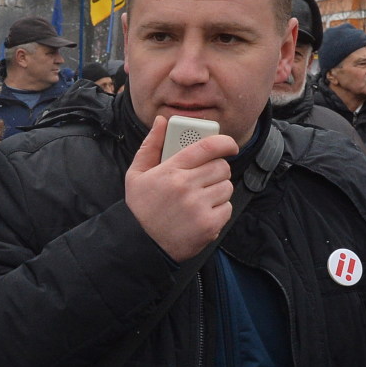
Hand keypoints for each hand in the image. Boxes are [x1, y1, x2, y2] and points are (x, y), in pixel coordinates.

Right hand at [125, 116, 238, 261]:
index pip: (207, 147)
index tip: (229, 147)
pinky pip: (227, 208)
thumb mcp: (136, 175)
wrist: (141, 245)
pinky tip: (201, 215)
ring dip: (218, 191)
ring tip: (200, 200)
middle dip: (216, 171)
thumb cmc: (140, 208)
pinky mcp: (208, 224)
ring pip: (226, 187)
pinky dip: (218, 211)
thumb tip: (161, 121)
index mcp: (169, 171)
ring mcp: (198, 206)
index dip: (224, 143)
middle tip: (204, 180)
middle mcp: (185, 187)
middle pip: (221, 167)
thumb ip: (150, 146)